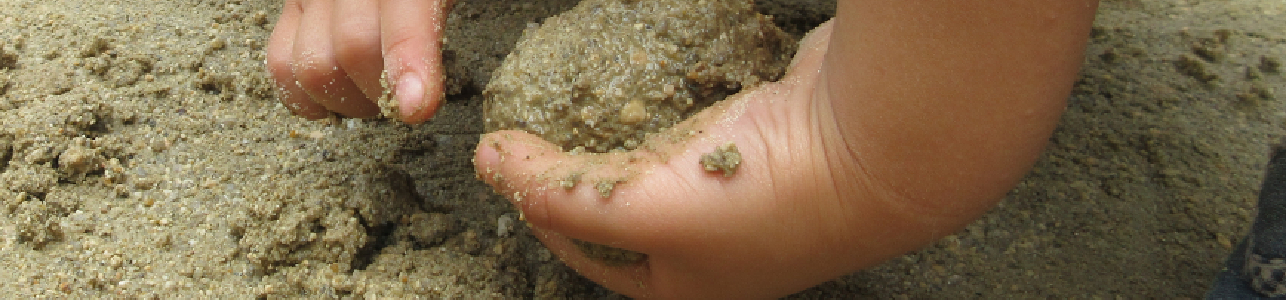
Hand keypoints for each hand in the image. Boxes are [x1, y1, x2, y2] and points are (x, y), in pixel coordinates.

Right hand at [264, 0, 449, 123]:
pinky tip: (344, 95)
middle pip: (352, 47)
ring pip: (310, 64)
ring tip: (378, 95)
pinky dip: (310, 97)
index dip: (407, 62)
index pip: (403, 14)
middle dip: (384, 92)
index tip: (416, 108)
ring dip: (348, 101)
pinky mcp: (292, 6)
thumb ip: (449, 13)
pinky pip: (281, 65)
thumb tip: (458, 67)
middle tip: (408, 101)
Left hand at [474, 21, 1013, 297]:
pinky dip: (677, 94)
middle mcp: (718, 249)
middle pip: (623, 204)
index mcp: (685, 288)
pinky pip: (707, 112)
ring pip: (666, 155)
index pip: (583, 250)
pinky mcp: (773, 133)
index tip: (505, 154)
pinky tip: (653, 70)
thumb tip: (490, 163)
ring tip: (589, 95)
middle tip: (543, 123)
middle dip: (582, 164)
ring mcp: (749, 189)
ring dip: (629, 127)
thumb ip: (556, 188)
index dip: (537, 203)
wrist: (887, 143)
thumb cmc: (772, 196)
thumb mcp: (638, 207)